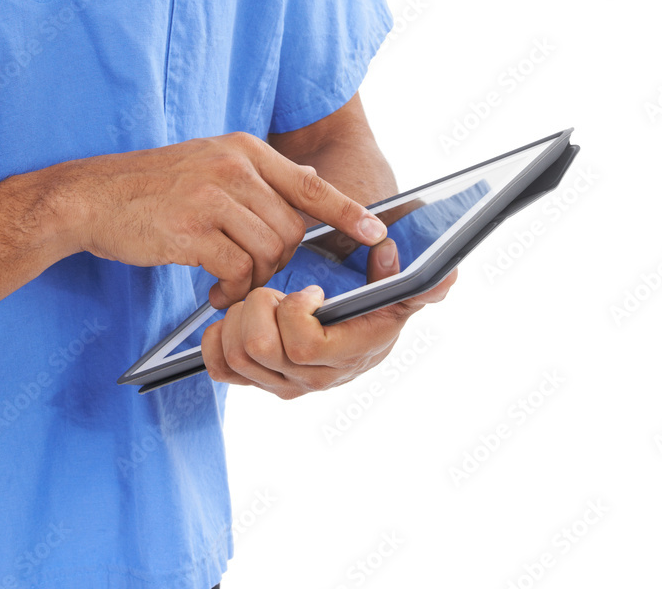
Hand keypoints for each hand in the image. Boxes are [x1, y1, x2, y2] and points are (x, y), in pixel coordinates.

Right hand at [62, 131, 386, 307]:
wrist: (90, 196)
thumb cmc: (153, 187)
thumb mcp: (211, 163)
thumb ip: (257, 178)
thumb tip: (307, 192)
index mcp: (244, 148)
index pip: (310, 183)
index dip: (347, 211)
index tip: (375, 232)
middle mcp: (234, 166)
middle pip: (291, 228)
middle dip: (278, 259)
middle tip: (251, 270)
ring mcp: (212, 196)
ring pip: (268, 251)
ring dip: (254, 276)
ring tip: (228, 281)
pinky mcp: (191, 229)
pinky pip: (237, 269)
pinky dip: (231, 288)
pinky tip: (213, 289)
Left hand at [200, 237, 458, 396]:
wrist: (357, 325)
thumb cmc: (376, 302)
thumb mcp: (402, 291)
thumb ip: (422, 285)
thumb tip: (444, 277)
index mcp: (347, 355)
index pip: (304, 345)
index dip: (295, 312)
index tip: (311, 291)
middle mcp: (312, 379)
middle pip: (260, 347)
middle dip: (260, 306)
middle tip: (277, 290)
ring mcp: (281, 382)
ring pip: (237, 354)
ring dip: (240, 316)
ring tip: (262, 299)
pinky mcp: (256, 380)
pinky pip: (220, 368)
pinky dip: (217, 339)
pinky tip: (236, 317)